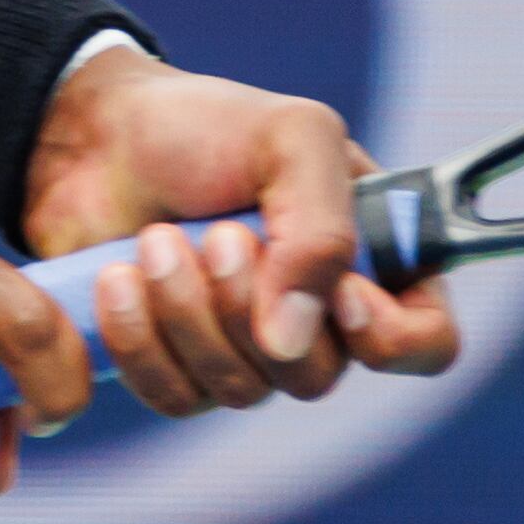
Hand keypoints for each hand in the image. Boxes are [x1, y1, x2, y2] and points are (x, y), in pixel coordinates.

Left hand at [16, 49, 465, 410]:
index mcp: (372, 259)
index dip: (392, 339)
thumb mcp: (291, 138)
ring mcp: (248, 349)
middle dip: (249, 305)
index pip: (426, 343)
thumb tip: (289, 342)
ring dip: (188, 314)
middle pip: (316, 377)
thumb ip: (320, 231)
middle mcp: (319, 318)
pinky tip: (117, 279)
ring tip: (155, 240)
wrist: (96, 134)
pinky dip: (141, 340)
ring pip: (241, 390)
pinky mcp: (179, 365)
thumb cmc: (206, 126)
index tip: (340, 294)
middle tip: (215, 236)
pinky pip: (175, 397)